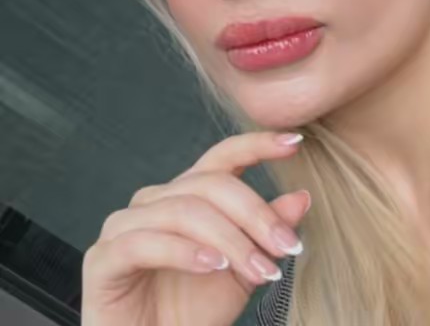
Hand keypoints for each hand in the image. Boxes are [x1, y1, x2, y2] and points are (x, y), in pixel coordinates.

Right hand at [81, 131, 309, 325]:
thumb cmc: (195, 312)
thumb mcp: (244, 268)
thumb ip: (267, 230)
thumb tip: (303, 197)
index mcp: (188, 193)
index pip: (223, 156)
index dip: (257, 144)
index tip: (295, 143)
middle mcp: (155, 199)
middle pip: (211, 184)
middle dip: (255, 215)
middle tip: (287, 247)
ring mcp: (125, 224)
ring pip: (185, 211)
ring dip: (230, 240)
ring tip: (259, 269)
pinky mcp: (103, 258)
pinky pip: (146, 242)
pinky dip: (185, 252)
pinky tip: (213, 267)